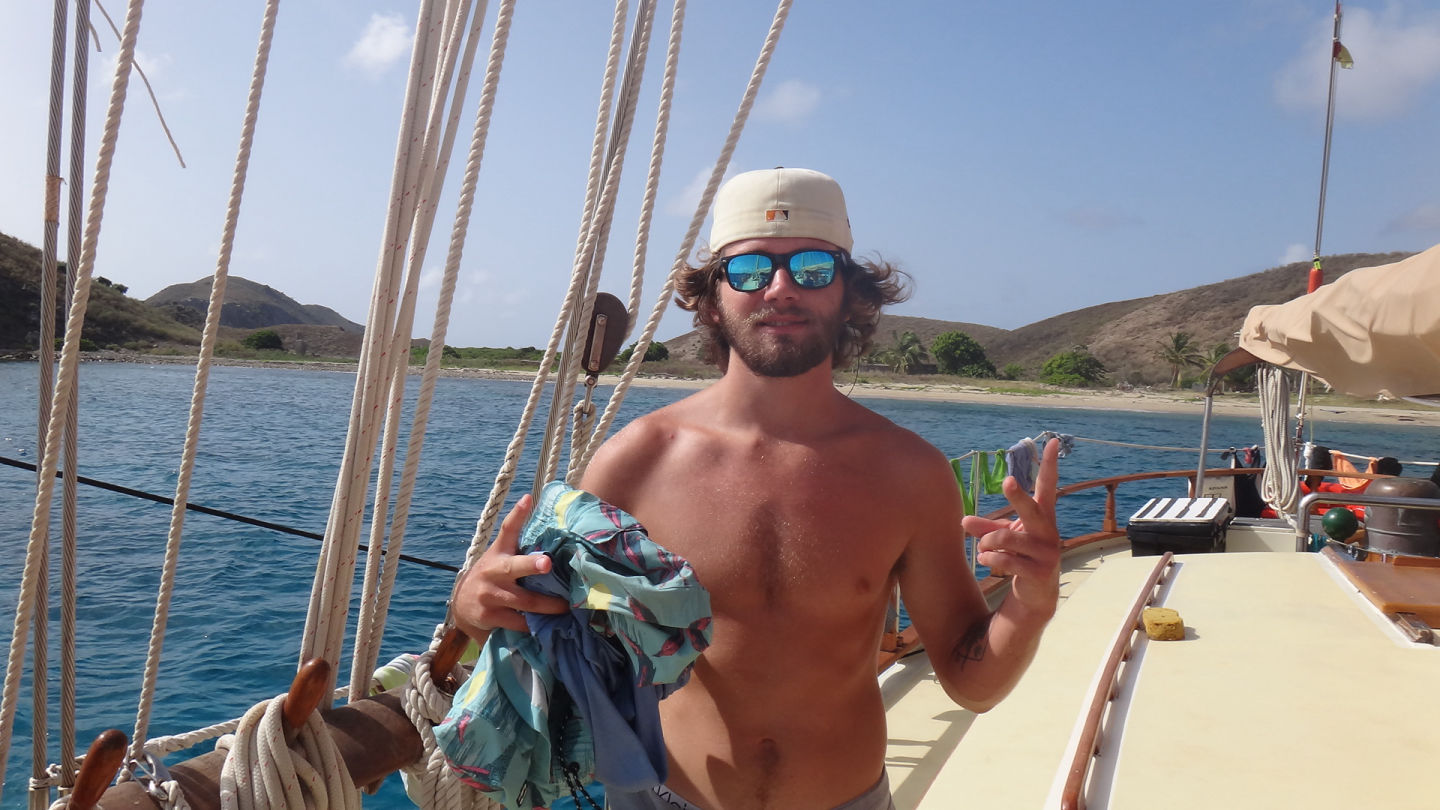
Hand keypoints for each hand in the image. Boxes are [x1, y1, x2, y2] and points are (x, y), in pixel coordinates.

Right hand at [451, 494, 569, 637]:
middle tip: (546, 563)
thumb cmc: (493, 575)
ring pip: (524, 600)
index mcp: (499, 552)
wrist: (463, 604)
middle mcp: (494, 570)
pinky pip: (519, 622)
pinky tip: (550, 627)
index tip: (527, 499)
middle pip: (515, 566)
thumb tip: (532, 501)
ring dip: (547, 605)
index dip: (518, 514)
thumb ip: (517, 536)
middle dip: (531, 565)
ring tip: (565, 606)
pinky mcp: (491, 616)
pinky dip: (536, 625)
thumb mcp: (501, 554)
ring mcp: (491, 594)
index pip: (508, 529)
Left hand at [961, 438, 1061, 621]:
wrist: (1034, 597)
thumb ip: (984, 527)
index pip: (1048, 486)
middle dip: (1018, 496)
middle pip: (1031, 508)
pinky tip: (986, 562)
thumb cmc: (1019, 557)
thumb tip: (962, 521)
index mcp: (1042, 517)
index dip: (1050, 464)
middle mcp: (1049, 531)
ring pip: (1006, 538)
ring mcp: (1047, 553)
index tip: (1054, 440)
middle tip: (1008, 481)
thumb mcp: (1002, 538)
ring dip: (987, 543)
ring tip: (982, 550)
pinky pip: (1005, 560)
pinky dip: (989, 559)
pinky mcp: (1039, 572)